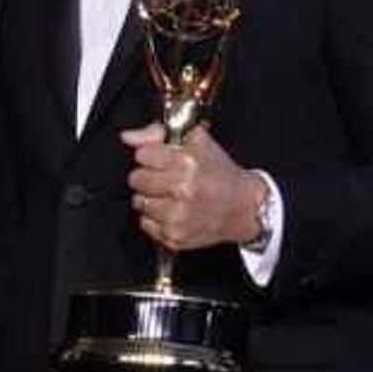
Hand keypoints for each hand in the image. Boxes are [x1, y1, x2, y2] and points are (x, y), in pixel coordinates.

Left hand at [120, 119, 267, 250]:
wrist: (244, 208)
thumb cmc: (222, 176)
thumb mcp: (197, 143)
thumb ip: (157, 135)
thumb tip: (128, 136)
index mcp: (188, 164)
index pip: (142, 155)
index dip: (151, 156)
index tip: (161, 160)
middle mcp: (182, 190)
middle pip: (136, 179)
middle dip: (149, 176)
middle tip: (166, 178)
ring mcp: (177, 216)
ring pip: (139, 202)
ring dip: (151, 198)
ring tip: (171, 196)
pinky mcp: (174, 236)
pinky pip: (145, 224)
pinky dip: (155, 218)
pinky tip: (173, 211)